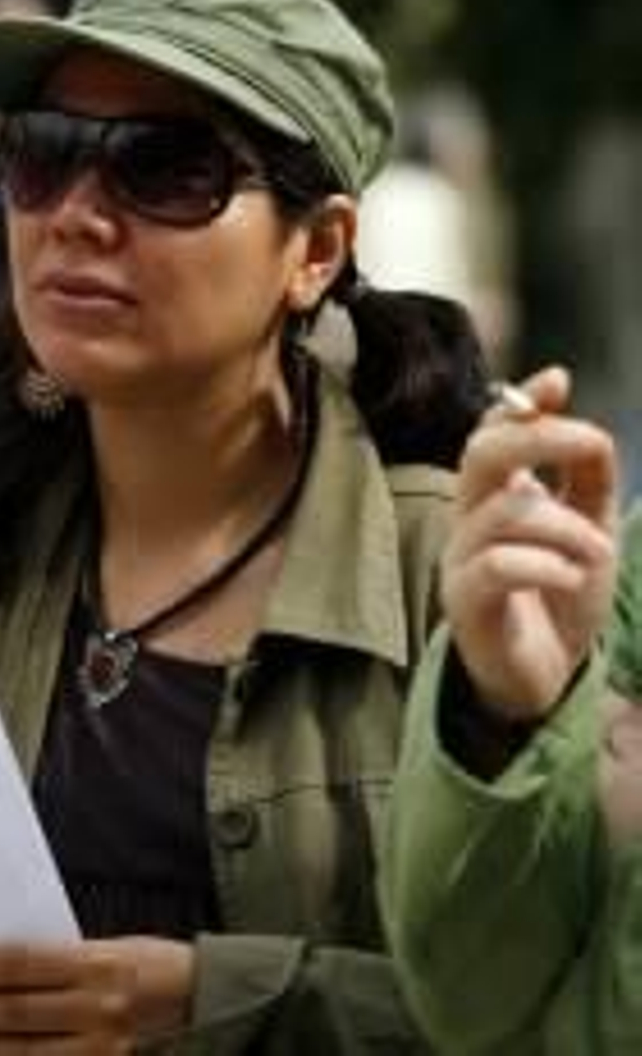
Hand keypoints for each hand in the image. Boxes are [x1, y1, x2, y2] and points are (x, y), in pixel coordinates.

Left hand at [0, 935, 193, 1050]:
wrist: (202, 1000)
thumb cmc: (151, 963)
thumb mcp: (109, 945)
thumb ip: (62, 957)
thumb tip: (4, 964)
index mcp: (95, 962)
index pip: (22, 962)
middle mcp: (98, 1004)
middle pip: (20, 1008)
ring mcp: (103, 1044)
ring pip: (32, 1049)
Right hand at [445, 366, 618, 723]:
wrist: (542, 681)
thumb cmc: (559, 599)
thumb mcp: (589, 532)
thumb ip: (588, 483)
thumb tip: (593, 431)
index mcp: (494, 494)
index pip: (493, 431)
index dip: (522, 404)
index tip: (559, 381)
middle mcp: (468, 517)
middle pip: (482, 454)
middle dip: (538, 439)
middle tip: (592, 446)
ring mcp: (460, 558)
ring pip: (505, 512)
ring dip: (567, 526)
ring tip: (601, 554)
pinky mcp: (465, 601)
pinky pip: (496, 566)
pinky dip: (544, 565)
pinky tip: (572, 578)